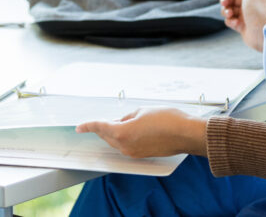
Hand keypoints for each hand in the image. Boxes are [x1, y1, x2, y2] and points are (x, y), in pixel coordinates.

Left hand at [76, 107, 207, 157]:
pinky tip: (132, 130)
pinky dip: (125, 138)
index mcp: (122, 133)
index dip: (88, 125)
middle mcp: (125, 146)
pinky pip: (126, 146)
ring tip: (122, 122)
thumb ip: (128, 117)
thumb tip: (122, 122)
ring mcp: (133, 153)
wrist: (185, 134)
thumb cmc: (167, 119)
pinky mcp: (142, 155)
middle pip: (107, 136)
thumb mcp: (143, 111)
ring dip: (115, 133)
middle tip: (105, 119)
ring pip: (116, 142)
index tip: (79, 126)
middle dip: (104, 127)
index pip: (100, 128)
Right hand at [219, 0, 265, 52]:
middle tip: (225, 3)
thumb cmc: (259, 14)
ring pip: (229, 8)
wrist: (262, 37)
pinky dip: (230, 21)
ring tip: (230, 15)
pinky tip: (236, 24)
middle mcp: (250, 3)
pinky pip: (230, 20)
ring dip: (227, 11)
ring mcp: (245, 14)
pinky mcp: (241, 25)